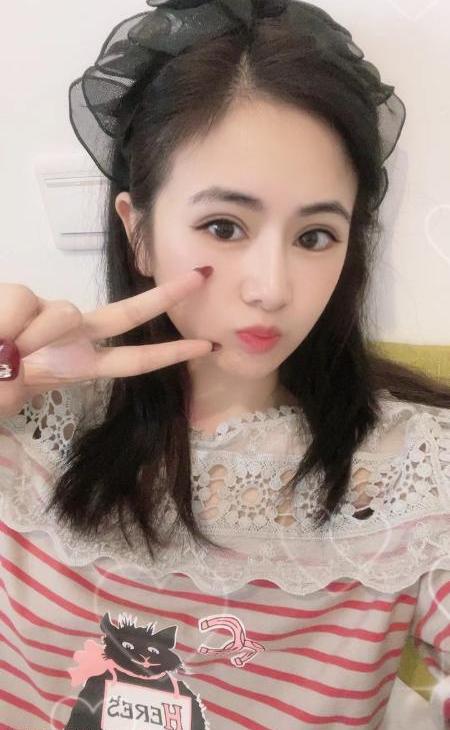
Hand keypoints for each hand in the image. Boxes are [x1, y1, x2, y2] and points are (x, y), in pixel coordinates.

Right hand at [0, 268, 215, 417]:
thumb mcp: (19, 390)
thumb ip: (42, 358)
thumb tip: (55, 322)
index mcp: (81, 364)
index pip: (135, 359)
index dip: (170, 354)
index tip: (207, 347)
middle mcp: (73, 334)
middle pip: (127, 313)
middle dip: (167, 296)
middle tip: (204, 276)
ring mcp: (48, 311)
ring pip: (62, 313)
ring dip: (31, 337)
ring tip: (3, 351)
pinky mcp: (22, 294)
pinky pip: (23, 302)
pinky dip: (7, 322)